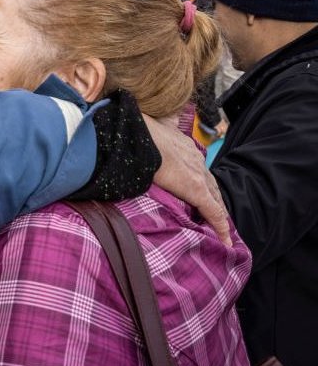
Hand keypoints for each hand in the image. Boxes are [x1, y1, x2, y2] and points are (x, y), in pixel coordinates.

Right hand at [145, 115, 231, 245]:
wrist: (141, 137)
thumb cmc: (140, 133)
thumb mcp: (149, 130)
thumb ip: (153, 130)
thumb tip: (143, 126)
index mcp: (185, 147)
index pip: (197, 167)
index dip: (200, 179)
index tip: (201, 187)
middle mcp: (196, 160)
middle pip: (210, 181)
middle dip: (214, 194)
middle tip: (217, 208)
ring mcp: (198, 175)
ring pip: (215, 196)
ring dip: (218, 208)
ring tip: (222, 223)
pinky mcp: (197, 191)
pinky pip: (213, 212)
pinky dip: (220, 226)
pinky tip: (225, 239)